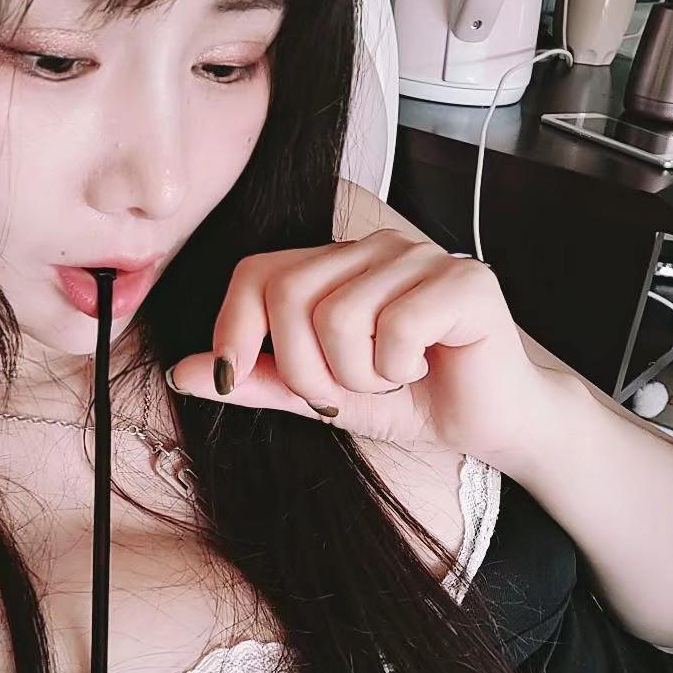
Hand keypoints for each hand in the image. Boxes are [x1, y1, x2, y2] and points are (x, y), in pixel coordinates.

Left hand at [166, 228, 558, 460]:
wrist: (490, 424)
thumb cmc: (409, 401)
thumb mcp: (319, 396)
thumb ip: (256, 381)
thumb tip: (181, 372)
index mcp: (335, 264)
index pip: (256, 272)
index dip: (233, 327)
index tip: (235, 376)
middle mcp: (374, 248)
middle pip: (290, 294)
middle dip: (305, 369)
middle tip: (344, 392)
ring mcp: (421, 256)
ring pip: (341, 316)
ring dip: (360, 375)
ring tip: (393, 377)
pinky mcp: (466, 280)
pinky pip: (398, 325)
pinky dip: (401, 366)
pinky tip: (425, 366)